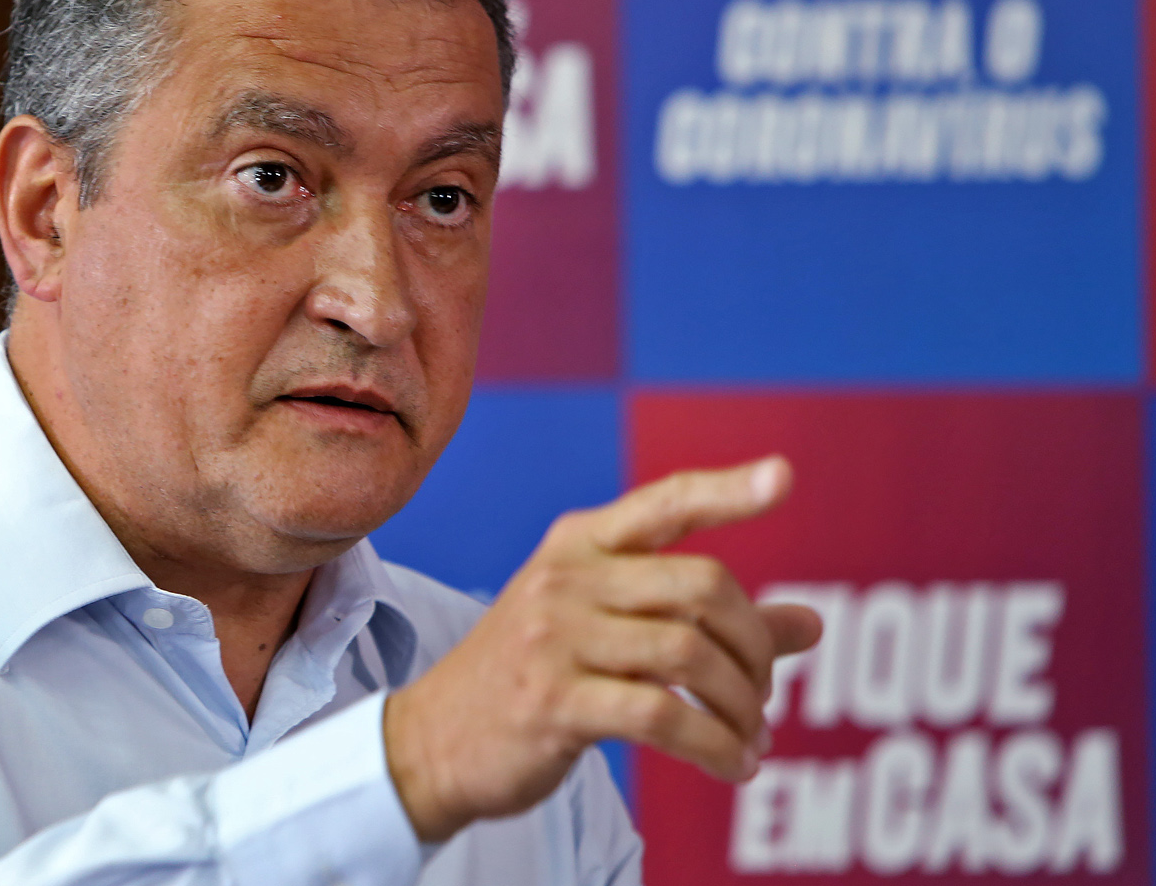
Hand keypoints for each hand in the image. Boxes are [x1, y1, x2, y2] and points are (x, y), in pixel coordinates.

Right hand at [383, 456, 822, 841]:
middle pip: (702, 586)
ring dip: (740, 706)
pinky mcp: (554, 700)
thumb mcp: (610, 633)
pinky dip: (714, 746)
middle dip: (754, 645)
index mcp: (577, 544)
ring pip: (690, 653)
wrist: (433, 739)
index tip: (784, 477)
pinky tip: (732, 765)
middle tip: (762, 693)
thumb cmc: (534, 678)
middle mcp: (566, 577)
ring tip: (750, 739)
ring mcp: (555, 637)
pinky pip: (663, 715)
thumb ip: (706, 622)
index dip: (728, 490)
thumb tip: (811, 624)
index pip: (665, 504)